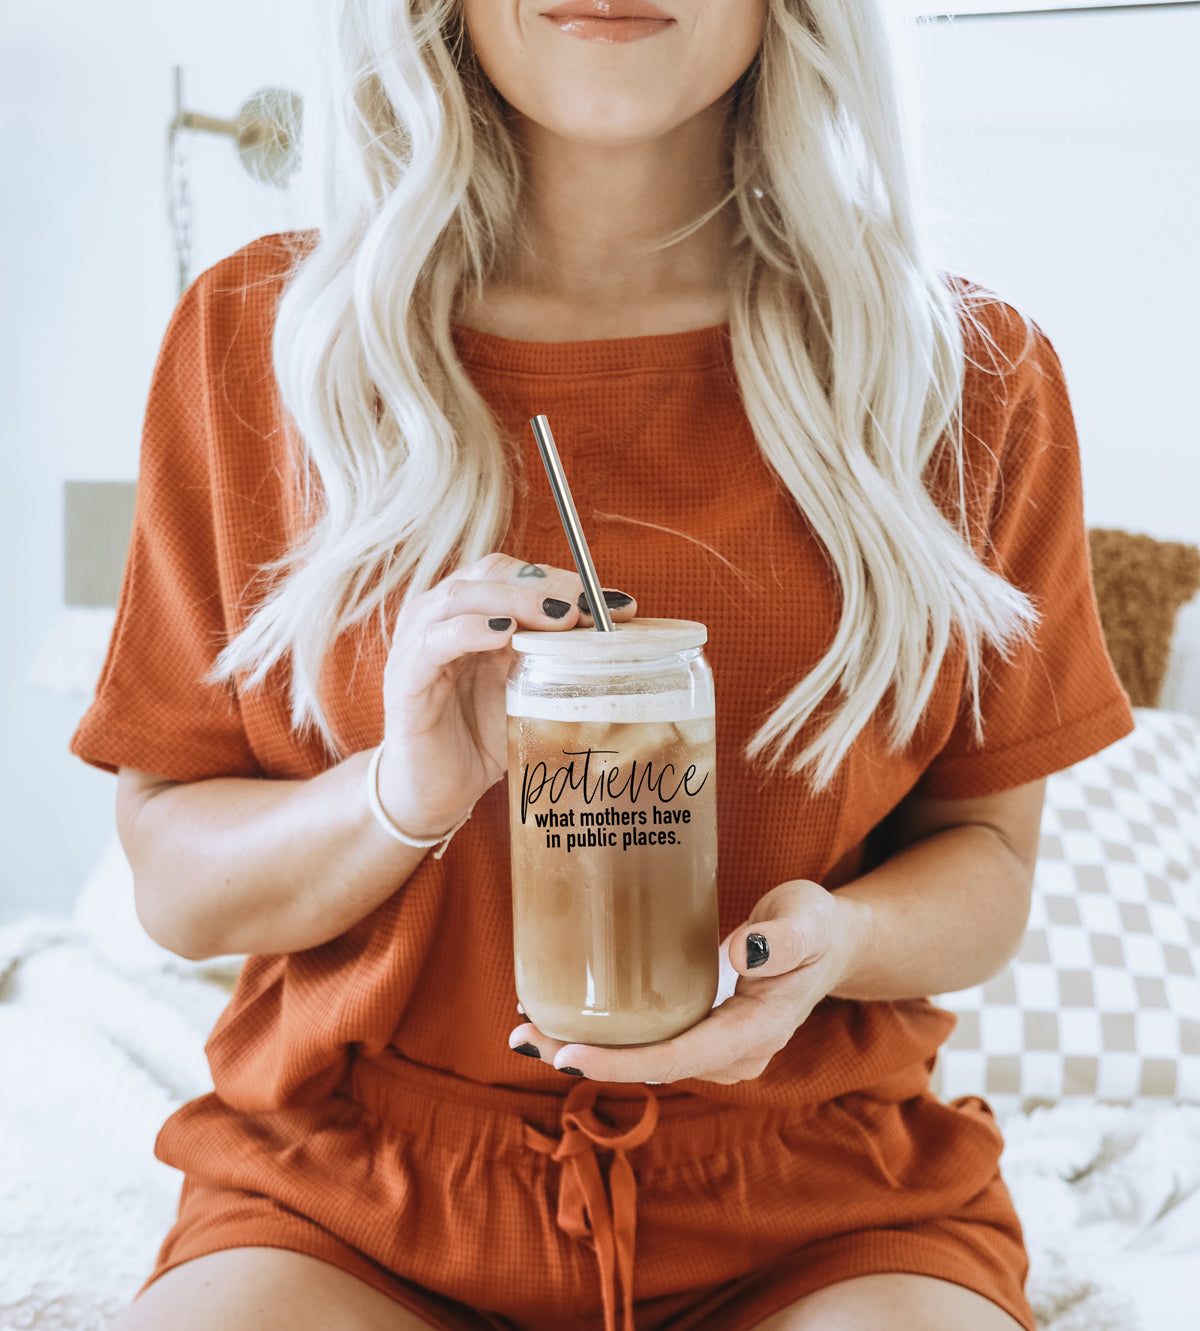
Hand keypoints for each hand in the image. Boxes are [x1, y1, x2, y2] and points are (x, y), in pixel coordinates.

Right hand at [377, 553, 636, 839]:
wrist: (436, 792)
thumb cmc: (481, 735)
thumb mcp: (529, 689)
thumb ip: (557, 658)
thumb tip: (617, 638)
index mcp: (472, 611)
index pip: (518, 574)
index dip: (567, 580)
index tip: (617, 604)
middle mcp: (440, 616)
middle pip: (492, 574)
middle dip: (547, 586)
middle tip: (590, 608)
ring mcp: (417, 642)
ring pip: (462, 597)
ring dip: (516, 601)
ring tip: (559, 617)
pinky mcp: (404, 679)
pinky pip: (435, 641)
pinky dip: (471, 630)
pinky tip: (504, 635)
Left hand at [508, 880, 865, 1084]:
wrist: (833, 944)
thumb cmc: (817, 927)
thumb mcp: (808, 920)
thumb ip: (782, 938)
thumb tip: (741, 952)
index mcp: (753, 1034)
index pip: (677, 1058)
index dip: (619, 1062)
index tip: (566, 1055)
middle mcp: (730, 1054)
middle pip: (648, 1066)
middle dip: (581, 1057)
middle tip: (521, 1035)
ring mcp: (716, 1048)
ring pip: (643, 1058)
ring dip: (585, 1046)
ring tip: (526, 1024)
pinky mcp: (702, 1031)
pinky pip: (649, 1042)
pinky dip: (606, 1033)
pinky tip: (564, 1011)